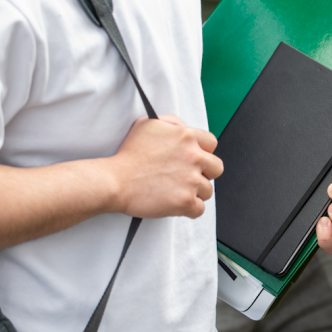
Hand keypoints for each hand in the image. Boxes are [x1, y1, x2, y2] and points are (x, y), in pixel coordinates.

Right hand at [106, 115, 223, 218]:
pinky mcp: (186, 201)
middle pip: (216, 168)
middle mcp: (193, 157)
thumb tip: (185, 127)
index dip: (203, 152)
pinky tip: (175, 203)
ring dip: (194, 192)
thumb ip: (172, 122)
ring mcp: (191, 180)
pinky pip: (199, 209)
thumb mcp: (148, 124)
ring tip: (175, 191)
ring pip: (208, 191)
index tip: (193, 159)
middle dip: (204, 173)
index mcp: (186, 137)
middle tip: (187, 177)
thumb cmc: (128, 155)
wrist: (115, 181)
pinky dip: (189, 209)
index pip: (212, 144)